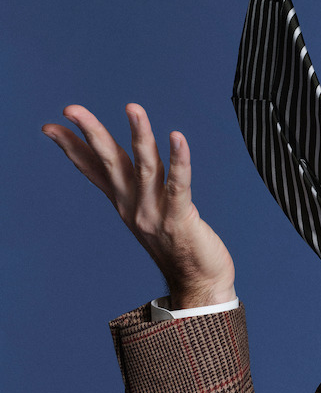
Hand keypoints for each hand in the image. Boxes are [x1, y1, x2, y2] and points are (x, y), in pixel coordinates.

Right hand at [43, 103, 235, 308]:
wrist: (199, 284)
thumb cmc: (178, 246)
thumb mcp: (146, 215)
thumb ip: (136, 189)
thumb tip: (122, 168)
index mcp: (124, 203)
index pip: (93, 170)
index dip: (72, 148)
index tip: (50, 126)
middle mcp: (134, 206)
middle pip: (110, 162)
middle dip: (92, 133)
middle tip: (72, 109)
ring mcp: (155, 213)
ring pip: (145, 166)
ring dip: (139, 135)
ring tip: (133, 108)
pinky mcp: (180, 219)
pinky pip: (178, 185)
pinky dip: (179, 160)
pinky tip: (177, 137)